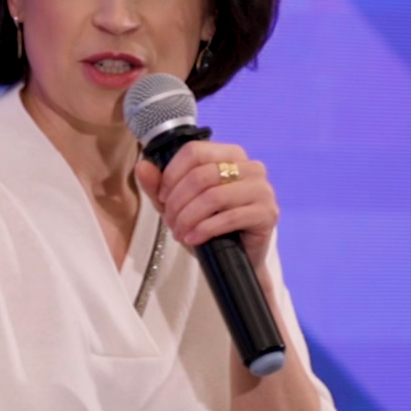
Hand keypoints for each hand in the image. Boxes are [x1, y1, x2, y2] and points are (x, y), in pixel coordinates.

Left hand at [136, 141, 275, 267]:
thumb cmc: (208, 226)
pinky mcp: (268, 213)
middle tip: (170, 222)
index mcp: (230, 154)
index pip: (194, 151)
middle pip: (201, 175)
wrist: (233, 259)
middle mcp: (251, 166)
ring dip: (189, 217)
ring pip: (213, 196)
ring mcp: (263, 189)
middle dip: (178, 202)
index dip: (172, 175)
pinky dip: (205, 229)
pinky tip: (193, 239)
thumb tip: (142, 165)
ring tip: (180, 232)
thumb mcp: (178, 205)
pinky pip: (229, 217)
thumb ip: (158, 185)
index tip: (163, 197)